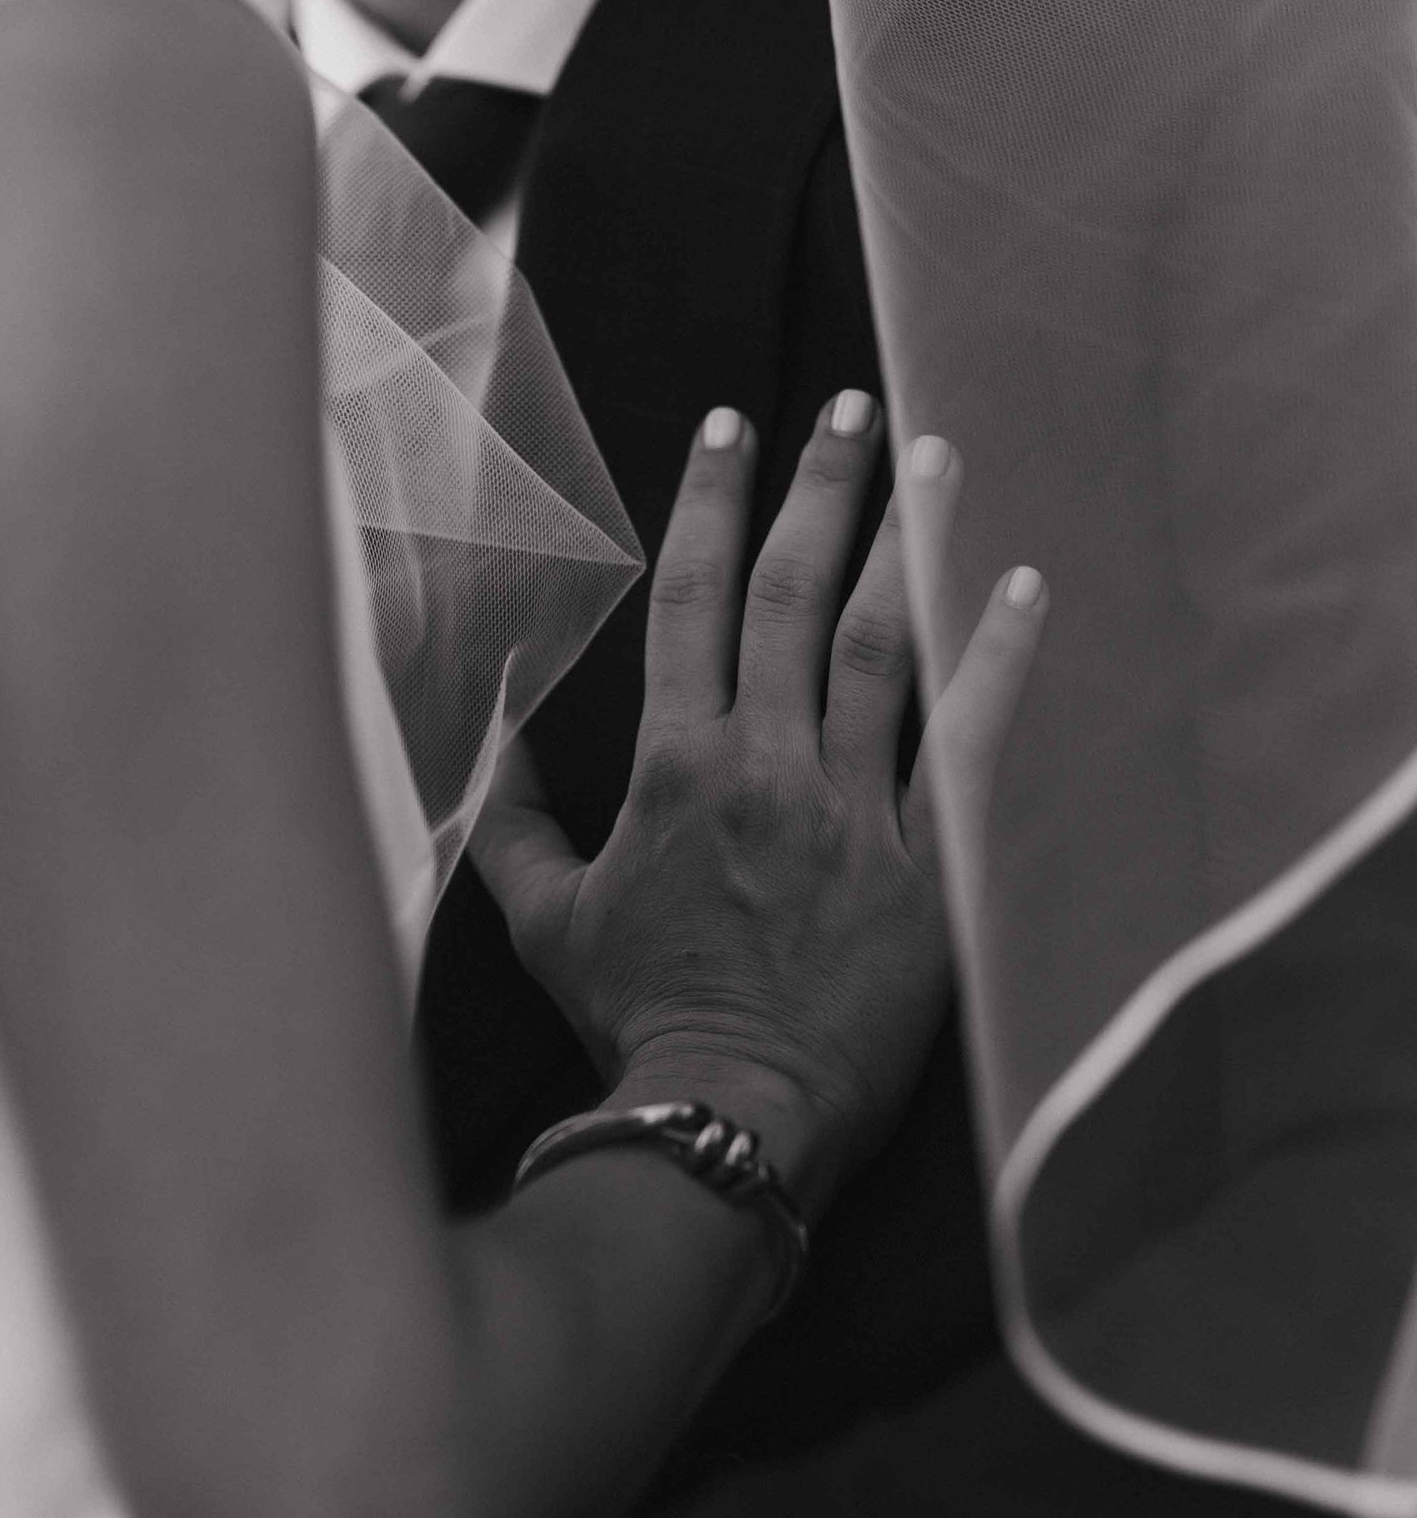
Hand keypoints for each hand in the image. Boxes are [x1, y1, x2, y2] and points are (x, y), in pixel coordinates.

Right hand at [473, 396, 1042, 1208]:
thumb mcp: (541, 922)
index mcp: (672, 767)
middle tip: (850, 404)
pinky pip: (970, 744)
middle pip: (796, 594)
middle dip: (821, 488)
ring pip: (884, 644)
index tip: (729, 427)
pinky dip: (997, 660)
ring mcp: (852, 809)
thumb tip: (495, 745)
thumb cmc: (633, 1021)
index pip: (691, 602)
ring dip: (910, 541)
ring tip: (936, 455)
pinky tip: (1023, 587)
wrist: (729, 1113)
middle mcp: (764, 765)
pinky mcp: (928, 866)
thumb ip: (512, 826)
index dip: (710, 505)